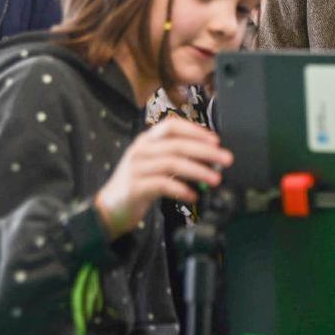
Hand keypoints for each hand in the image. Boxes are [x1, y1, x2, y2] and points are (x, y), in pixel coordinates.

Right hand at [93, 117, 230, 238]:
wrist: (109, 208)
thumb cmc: (137, 184)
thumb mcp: (155, 164)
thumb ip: (176, 157)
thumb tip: (210, 156)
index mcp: (146, 140)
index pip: (172, 126)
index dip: (195, 131)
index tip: (216, 140)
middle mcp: (141, 150)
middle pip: (178, 145)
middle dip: (206, 151)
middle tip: (225, 159)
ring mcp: (136, 168)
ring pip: (172, 163)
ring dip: (198, 171)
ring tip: (215, 178)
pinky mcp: (135, 187)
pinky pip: (162, 185)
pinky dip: (181, 189)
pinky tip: (193, 195)